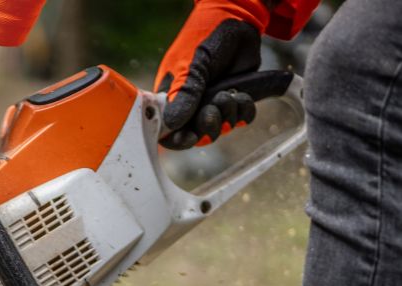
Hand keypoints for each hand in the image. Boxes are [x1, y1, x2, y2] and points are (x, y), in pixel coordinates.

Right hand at [155, 0, 270, 149]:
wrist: (237, 19)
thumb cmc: (203, 38)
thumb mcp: (191, 65)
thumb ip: (184, 94)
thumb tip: (173, 124)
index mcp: (171, 98)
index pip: (169, 131)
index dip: (178, 139)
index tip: (190, 137)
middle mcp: (191, 105)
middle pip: (197, 134)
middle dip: (209, 124)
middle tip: (216, 105)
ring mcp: (213, 103)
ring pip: (221, 128)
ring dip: (229, 114)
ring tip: (231, 93)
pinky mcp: (234, 100)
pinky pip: (240, 119)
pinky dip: (244, 111)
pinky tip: (242, 95)